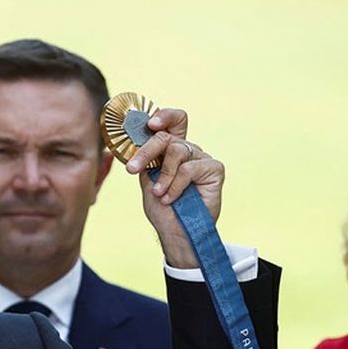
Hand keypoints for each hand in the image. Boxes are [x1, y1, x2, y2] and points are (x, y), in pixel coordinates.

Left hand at [123, 108, 224, 268]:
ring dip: (163, 175)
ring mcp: (202, 159)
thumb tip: (134, 141)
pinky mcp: (214, 169)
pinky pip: (189, 169)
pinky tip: (171, 198)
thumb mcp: (148, 179)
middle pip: (168, 136)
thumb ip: (146, 159)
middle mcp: (188, 151)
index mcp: (172, 149)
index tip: (150, 124)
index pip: (173, 121)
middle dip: (147, 151)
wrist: (175, 232)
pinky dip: (176, 185)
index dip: (164, 116)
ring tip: (159, 193)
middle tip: (133, 168)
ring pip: (177, 151)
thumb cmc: (162, 208)